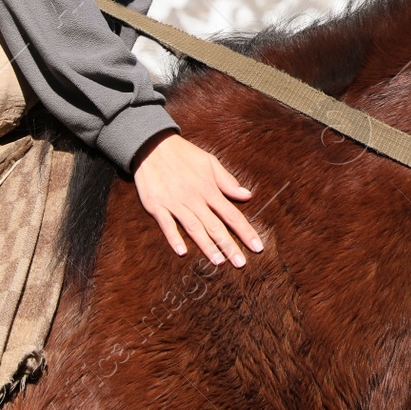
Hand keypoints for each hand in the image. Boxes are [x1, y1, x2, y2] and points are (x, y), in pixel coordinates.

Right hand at [132, 132, 262, 265]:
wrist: (153, 146)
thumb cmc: (184, 154)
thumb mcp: (210, 162)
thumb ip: (227, 181)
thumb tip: (247, 195)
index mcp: (209, 189)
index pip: (232, 214)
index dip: (245, 231)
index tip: (257, 247)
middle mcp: (194, 199)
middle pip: (215, 226)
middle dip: (229, 245)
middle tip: (241, 264)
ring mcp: (175, 203)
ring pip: (194, 228)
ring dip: (206, 246)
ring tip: (218, 262)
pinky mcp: (156, 206)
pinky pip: (166, 224)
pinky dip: (174, 237)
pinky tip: (182, 251)